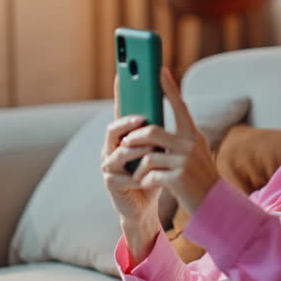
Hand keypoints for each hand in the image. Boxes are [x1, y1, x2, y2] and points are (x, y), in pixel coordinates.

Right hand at [100, 75, 161, 227]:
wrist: (147, 207)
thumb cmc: (155, 175)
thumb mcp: (161, 150)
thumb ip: (161, 130)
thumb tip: (171, 103)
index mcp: (124, 137)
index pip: (121, 111)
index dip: (120, 93)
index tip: (122, 74)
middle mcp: (112, 148)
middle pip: (113, 128)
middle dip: (127, 122)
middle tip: (142, 118)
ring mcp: (108, 165)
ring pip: (118, 151)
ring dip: (135, 149)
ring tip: (151, 147)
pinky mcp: (110, 182)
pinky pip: (119, 174)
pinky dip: (134, 173)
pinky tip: (144, 175)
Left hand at [119, 67, 218, 213]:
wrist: (214, 203)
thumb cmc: (198, 176)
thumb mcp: (192, 152)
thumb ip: (176, 138)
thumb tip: (150, 126)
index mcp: (193, 134)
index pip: (180, 106)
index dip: (169, 87)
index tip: (159, 69)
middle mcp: (191, 144)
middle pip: (152, 131)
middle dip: (134, 138)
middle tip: (124, 143)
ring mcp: (185, 161)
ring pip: (148, 155)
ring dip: (138, 165)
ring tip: (137, 173)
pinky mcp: (178, 179)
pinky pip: (150, 174)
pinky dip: (144, 180)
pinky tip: (146, 184)